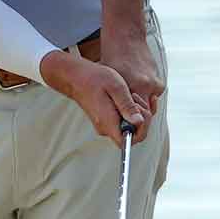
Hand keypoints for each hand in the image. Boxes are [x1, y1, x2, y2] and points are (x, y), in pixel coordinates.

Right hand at [99, 30, 163, 144]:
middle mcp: (105, 128)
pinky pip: (124, 122)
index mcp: (107, 122)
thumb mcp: (116, 87)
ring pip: (129, 128)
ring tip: (132, 95)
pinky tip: (130, 98)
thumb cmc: (95, 79)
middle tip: (137, 99)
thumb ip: (128, 106)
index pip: (127, 141)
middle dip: (142, 119)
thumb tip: (139, 122)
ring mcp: (105, 125)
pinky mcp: (106, 120)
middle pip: (132, 136)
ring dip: (137, 113)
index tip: (141, 112)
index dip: (140, 130)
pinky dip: (131, 112)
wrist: (77, 77)